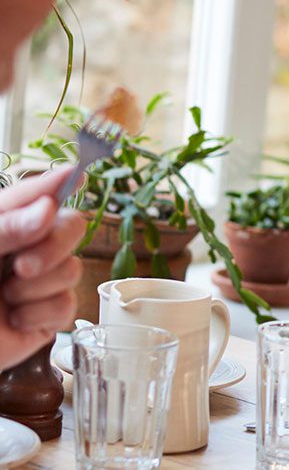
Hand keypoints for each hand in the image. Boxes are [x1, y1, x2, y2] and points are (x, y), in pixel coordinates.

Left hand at [0, 169, 84, 370]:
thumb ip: (6, 228)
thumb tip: (48, 209)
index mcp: (4, 226)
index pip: (35, 194)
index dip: (59, 182)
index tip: (76, 174)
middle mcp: (25, 249)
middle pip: (72, 225)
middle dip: (55, 245)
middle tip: (24, 265)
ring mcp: (39, 282)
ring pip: (73, 268)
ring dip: (37, 287)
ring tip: (6, 298)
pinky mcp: (47, 316)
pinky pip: (68, 305)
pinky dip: (40, 314)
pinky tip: (15, 320)